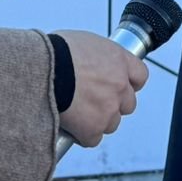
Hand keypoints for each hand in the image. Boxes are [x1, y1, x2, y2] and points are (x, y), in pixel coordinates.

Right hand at [54, 28, 148, 146]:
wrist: (41, 70)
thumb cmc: (55, 51)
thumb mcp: (82, 42)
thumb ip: (96, 57)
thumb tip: (90, 64)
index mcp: (119, 60)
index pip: (139, 76)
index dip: (128, 83)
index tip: (118, 85)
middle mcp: (120, 85)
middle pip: (128, 104)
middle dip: (113, 104)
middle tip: (92, 100)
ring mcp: (109, 109)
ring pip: (111, 123)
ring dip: (97, 120)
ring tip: (76, 112)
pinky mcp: (93, 129)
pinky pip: (92, 138)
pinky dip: (82, 134)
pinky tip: (69, 124)